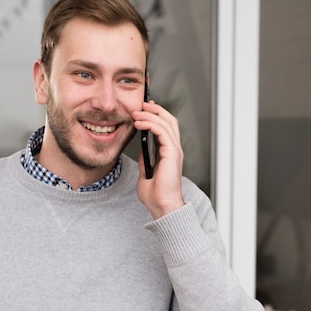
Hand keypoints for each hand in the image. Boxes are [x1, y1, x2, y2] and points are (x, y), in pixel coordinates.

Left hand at [132, 100, 184, 218]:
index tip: (144, 110)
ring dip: (150, 115)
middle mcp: (174, 150)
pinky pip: (162, 131)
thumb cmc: (156, 195)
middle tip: (141, 104)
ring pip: (166, 123)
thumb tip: (141, 151)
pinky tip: (139, 123)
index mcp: (169, 154)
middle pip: (169, 120)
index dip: (157, 116)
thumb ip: (146, 161)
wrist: (162, 206)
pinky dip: (150, 124)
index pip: (166, 128)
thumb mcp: (146, 174)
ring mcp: (174, 151)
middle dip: (155, 110)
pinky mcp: (171, 153)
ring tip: (136, 112)